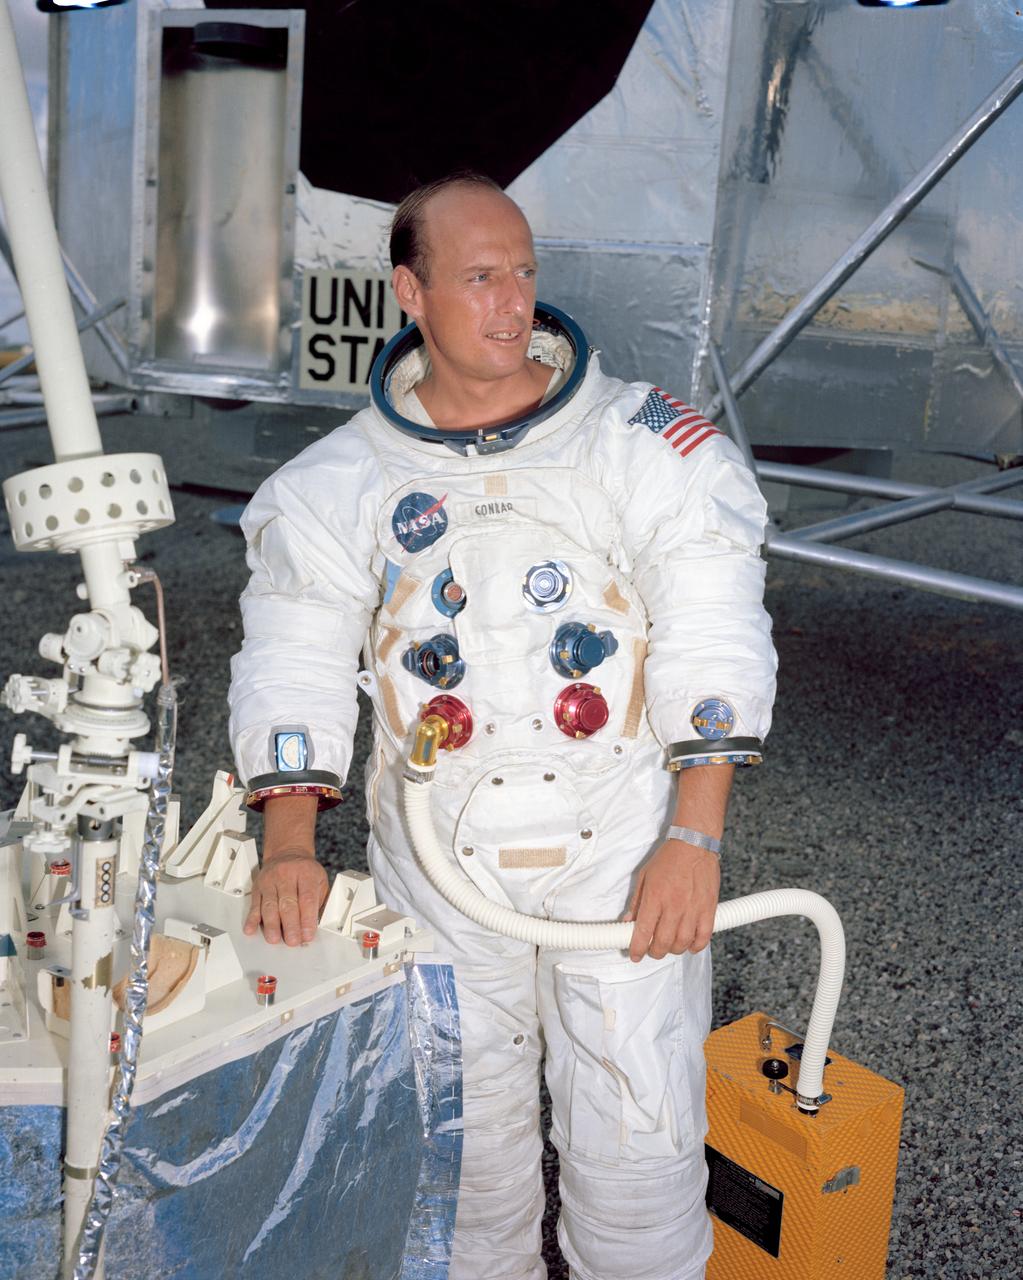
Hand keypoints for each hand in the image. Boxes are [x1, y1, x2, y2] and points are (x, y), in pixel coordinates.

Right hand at [244, 849, 327, 946]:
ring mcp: (270, 881)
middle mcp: (287, 875)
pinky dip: (252, 918)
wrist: (287, 852)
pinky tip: (251, 928)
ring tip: (274, 938)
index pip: (307, 899)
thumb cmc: (305, 872)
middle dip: (290, 926)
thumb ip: (320, 902)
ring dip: (271, 925)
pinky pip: (254, 904)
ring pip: (270, 905)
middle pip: (288, 904)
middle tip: (292, 941)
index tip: (307, 935)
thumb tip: (318, 926)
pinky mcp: (258, 886)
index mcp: (306, 874)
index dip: (307, 919)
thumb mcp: (320, 881)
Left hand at [623, 839, 719, 962]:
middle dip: (654, 952)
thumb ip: (637, 901)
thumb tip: (628, 921)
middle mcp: (674, 906)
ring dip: (673, 950)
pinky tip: (689, 944)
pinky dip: (695, 946)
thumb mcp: (644, 876)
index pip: (643, 932)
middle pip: (662, 942)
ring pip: (682, 943)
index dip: (637, 948)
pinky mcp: (708, 909)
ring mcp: (693, 909)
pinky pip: (703, 937)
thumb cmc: (669, 858)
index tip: (634, 955)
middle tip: (652, 950)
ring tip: (669, 945)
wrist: (694, 844)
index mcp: (655, 897)